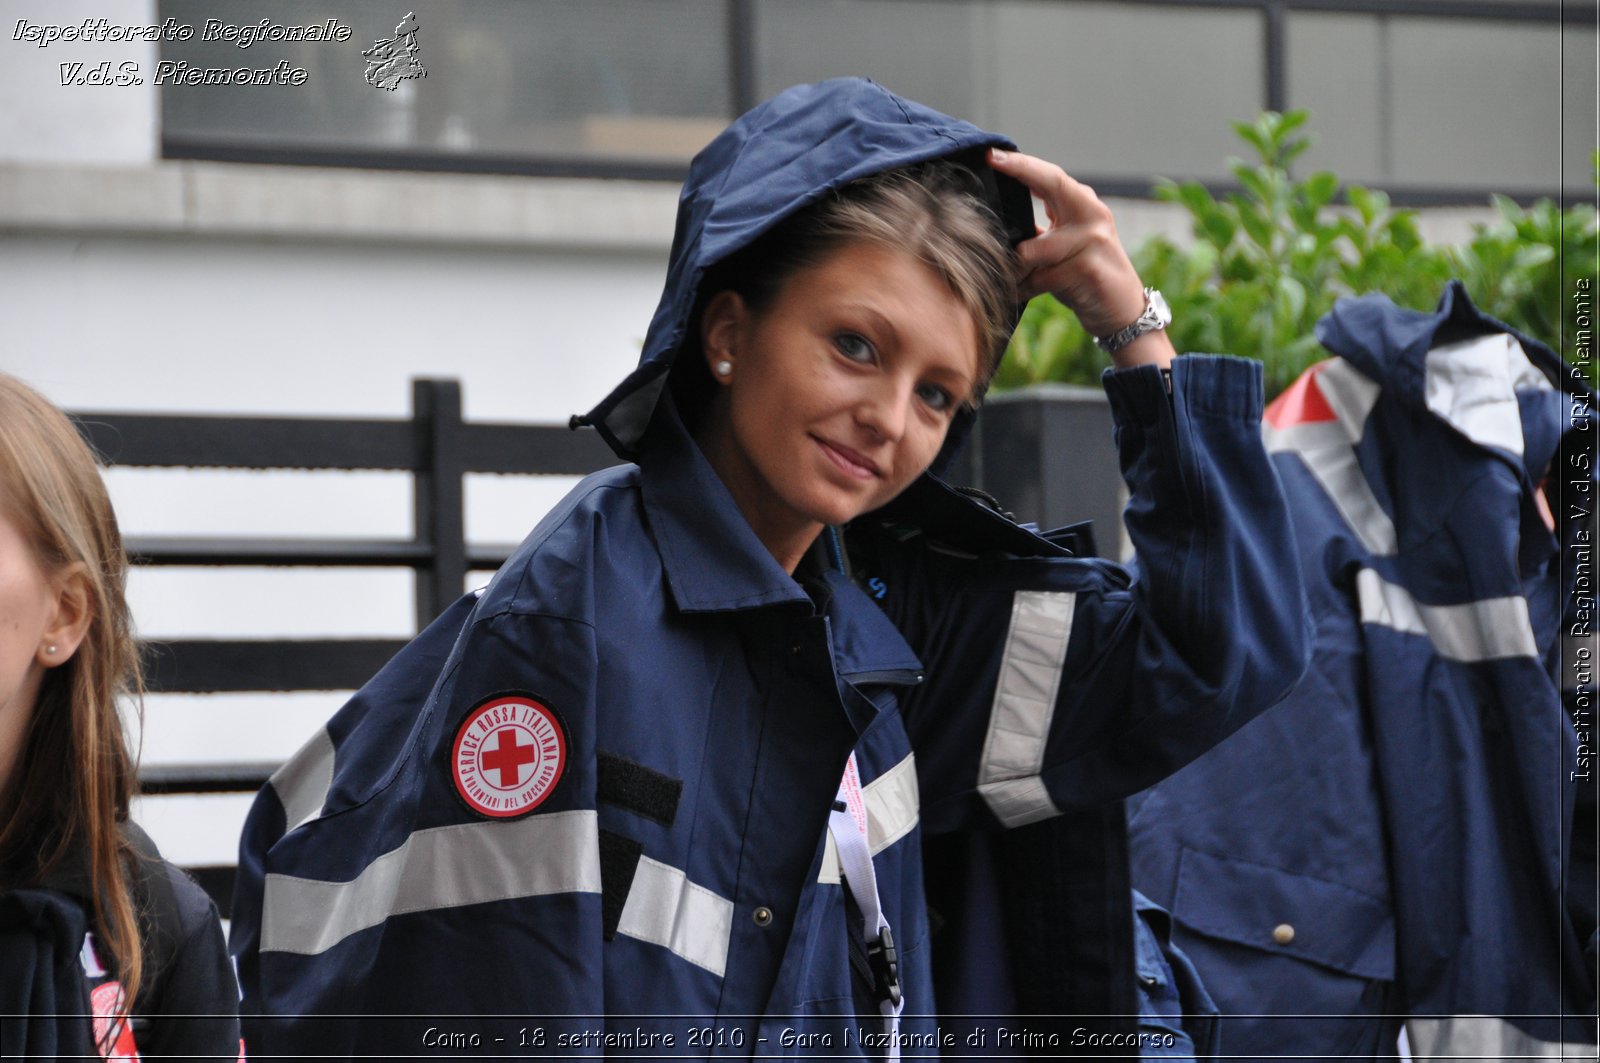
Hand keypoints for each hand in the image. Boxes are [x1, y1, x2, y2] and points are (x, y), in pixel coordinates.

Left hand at [987, 148, 1173, 368]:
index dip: (1022, 164)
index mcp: (1084, 207)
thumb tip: (999, 215)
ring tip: (1005, 277)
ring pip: (1031, 248)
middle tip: (991, 159)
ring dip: (1012, 266)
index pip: (1051, 176)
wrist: (1123, 312)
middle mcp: (1092, 216)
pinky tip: (1017, 294)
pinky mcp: (1087, 270)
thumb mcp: (1066, 244)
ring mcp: (1092, 241)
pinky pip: (1038, 277)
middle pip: (1053, 184)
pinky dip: (1022, 288)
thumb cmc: (1085, 278)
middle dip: (1021, 169)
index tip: (994, 153)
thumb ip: (1043, 227)